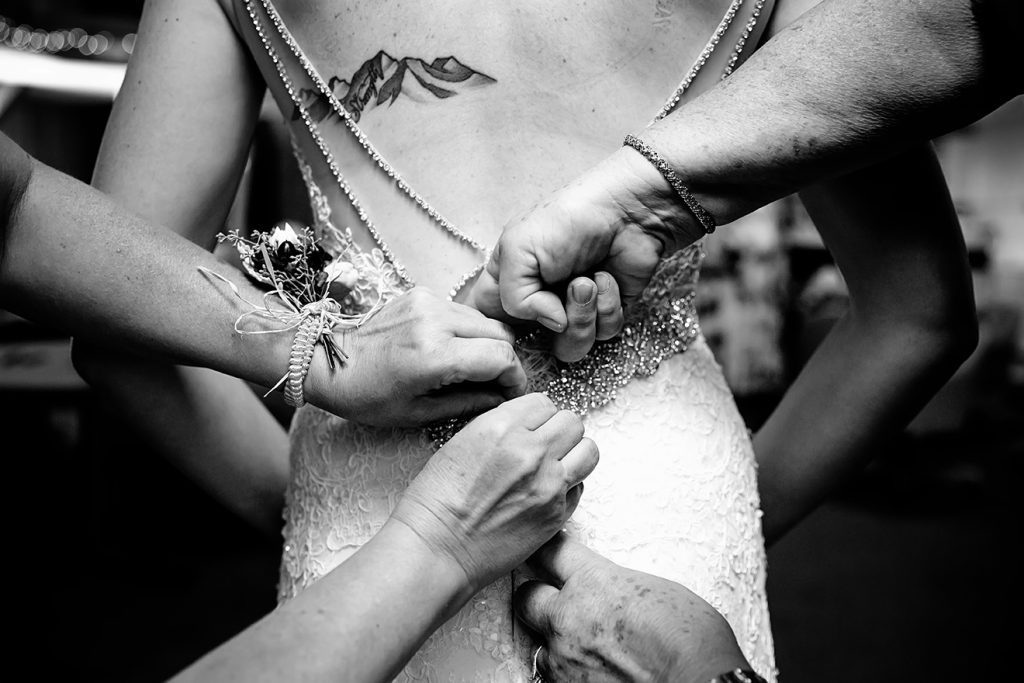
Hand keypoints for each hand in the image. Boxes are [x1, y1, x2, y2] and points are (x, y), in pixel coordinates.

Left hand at [307, 287, 526, 425]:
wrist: (328, 361)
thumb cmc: (367, 396)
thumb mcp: (419, 413)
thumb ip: (469, 404)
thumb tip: (502, 400)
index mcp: (435, 355)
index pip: (501, 357)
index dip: (514, 377)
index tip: (510, 392)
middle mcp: (435, 321)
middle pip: (501, 334)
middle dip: (504, 360)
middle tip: (494, 382)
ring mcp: (428, 302)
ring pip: (484, 320)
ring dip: (485, 344)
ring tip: (469, 367)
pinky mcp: (421, 294)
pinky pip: (461, 311)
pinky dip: (464, 331)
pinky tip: (447, 349)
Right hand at [390, 394, 599, 591]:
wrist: (436, 550)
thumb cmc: (436, 501)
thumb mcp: (460, 443)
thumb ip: (499, 427)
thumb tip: (524, 423)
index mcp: (502, 427)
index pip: (543, 402)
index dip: (536, 414)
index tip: (530, 426)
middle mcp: (531, 452)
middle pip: (572, 422)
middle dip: (559, 430)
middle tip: (544, 444)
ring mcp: (549, 485)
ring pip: (589, 451)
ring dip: (574, 454)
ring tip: (555, 464)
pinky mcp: (556, 515)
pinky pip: (580, 487)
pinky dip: (569, 486)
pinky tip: (546, 492)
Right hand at [470, 148, 702, 361]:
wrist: (628, 211)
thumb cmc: (568, 220)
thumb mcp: (519, 249)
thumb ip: (513, 298)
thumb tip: (552, 324)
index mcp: (508, 283)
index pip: (488, 324)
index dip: (497, 335)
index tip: (513, 329)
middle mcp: (537, 301)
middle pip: (531, 347)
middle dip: (550, 323)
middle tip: (565, 287)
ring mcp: (572, 311)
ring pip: (569, 348)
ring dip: (582, 316)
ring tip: (588, 281)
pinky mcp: (606, 314)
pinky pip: (604, 335)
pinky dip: (607, 307)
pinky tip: (607, 278)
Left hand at [515, 533, 750, 682]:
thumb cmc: (692, 641)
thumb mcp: (655, 591)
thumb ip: (618, 587)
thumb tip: (612, 595)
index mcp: (593, 582)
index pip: (550, 552)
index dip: (546, 549)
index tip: (544, 550)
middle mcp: (568, 617)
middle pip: (527, 596)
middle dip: (538, 597)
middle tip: (555, 602)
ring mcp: (564, 658)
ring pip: (540, 643)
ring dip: (557, 643)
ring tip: (590, 649)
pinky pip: (555, 675)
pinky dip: (571, 673)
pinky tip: (596, 672)